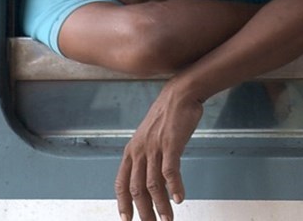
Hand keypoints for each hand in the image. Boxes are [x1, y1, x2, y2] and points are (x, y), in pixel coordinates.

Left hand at [115, 83, 202, 220]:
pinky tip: (180, 198)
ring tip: (167, 218)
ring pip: (153, 185)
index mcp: (132, 150)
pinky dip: (174, 187)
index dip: (123, 203)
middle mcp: (140, 151)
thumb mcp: (150, 136)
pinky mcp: (171, 144)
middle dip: (144, 211)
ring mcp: (154, 148)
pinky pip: (170, 172)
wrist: (180, 94)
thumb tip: (150, 172)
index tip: (126, 219)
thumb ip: (147, 154)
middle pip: (137, 189)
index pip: (121, 183)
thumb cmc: (168, 115)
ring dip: (160, 205)